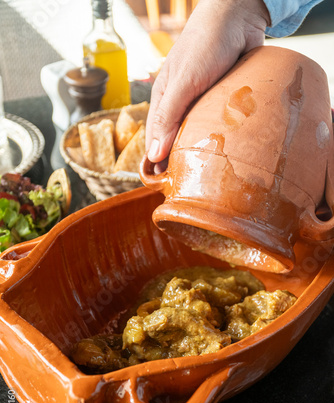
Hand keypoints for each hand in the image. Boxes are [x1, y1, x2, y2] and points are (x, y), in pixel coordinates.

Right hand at [145, 0, 269, 171]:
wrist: (239, 17)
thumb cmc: (205, 45)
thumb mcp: (182, 83)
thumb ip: (168, 118)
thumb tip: (154, 156)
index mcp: (164, 101)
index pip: (155, 140)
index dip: (157, 164)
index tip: (161, 187)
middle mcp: (181, 105)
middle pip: (176, 142)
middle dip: (179, 163)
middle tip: (185, 187)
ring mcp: (203, 105)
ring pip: (198, 137)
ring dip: (199, 155)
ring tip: (204, 178)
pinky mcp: (222, 102)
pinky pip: (218, 127)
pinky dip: (219, 141)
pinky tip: (224, 156)